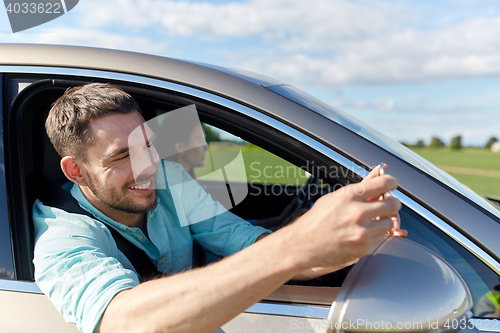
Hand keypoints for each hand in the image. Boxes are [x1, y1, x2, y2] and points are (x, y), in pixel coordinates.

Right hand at [285, 171, 401, 268]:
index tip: (392, 185)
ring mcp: (361, 232)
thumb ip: (362, 185)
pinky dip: (376, 236)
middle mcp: (357, 212)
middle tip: (386, 205)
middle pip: (393, 204)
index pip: (384, 183)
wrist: (302, 244)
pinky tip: (363, 234)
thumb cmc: (318, 219)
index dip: (392, 183)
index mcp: (350, 195)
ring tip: (372, 221)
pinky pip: (381, 238)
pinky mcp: (363, 248)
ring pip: (390, 223)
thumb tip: (381, 169)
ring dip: (385, 221)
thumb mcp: (336, 197)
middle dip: (392, 204)